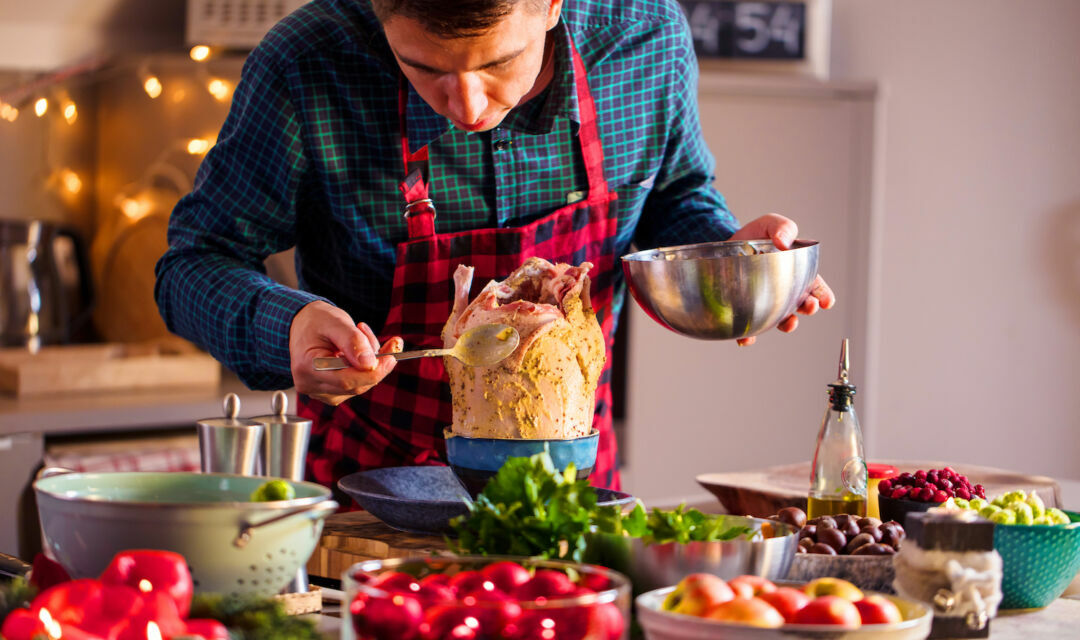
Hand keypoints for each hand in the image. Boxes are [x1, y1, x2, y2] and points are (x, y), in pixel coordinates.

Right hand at [289, 301, 402, 404]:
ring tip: (363, 335)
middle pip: (356, 385)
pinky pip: (357, 384)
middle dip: (378, 365)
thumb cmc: (316, 321)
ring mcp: (319, 392)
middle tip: (393, 343)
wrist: (303, 325)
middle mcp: (310, 385)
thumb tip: (369, 364)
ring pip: (360, 385)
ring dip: (372, 363)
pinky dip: (365, 368)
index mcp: (307, 367)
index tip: (392, 355)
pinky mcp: (330, 392)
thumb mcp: (335, 321)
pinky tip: (360, 350)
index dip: (374, 371)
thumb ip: (352, 341)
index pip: (346, 380)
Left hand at [730, 213, 835, 345]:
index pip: (814, 286)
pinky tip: (747, 338)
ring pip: (779, 320)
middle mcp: (783, 291)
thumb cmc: (753, 235)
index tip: (827, 302)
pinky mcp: (743, 310)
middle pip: (801, 305)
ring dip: (786, 324)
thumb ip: (783, 227)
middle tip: (809, 306)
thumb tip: (785, 242)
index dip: (823, 295)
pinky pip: (748, 328)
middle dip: (808, 308)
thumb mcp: (770, 224)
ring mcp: (764, 303)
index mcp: (795, 272)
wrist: (722, 245)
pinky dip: (749, 336)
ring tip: (789, 323)